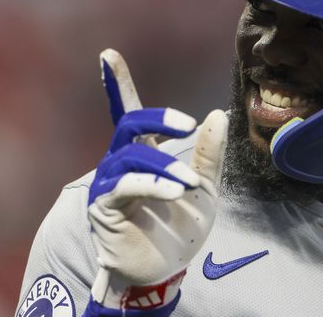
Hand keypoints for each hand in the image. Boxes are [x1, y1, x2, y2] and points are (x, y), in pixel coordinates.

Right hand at [87, 49, 226, 310]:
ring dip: (164, 165)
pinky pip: (124, 185)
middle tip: (188, 125)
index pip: (128, 112)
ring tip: (189, 183)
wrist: (168, 268)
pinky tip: (175, 190)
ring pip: (131, 155)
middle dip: (157, 118)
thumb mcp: (206, 186)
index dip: (118, 84)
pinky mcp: (104, 206)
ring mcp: (109, 183)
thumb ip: (210, 153)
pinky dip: (152, 184)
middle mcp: (121, 162)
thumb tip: (218, 114)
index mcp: (144, 152)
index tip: (108, 54)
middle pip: (130, 124)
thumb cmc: (181, 226)